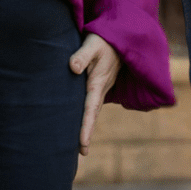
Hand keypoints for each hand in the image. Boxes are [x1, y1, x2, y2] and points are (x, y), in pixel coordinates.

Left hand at [69, 32, 120, 155]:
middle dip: (87, 134)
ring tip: (80, 144)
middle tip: (82, 153)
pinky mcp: (98, 83)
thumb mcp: (92, 45)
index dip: (86, 127)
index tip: (82, 145)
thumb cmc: (103, 40)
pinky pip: (91, 102)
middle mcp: (100, 89)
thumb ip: (82, 55)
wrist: (118, 36)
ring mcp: (101, 87)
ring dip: (87, 125)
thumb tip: (72, 68)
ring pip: (92, 110)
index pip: (90, 110)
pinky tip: (79, 119)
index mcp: (98, 83)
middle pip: (92, 115)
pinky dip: (87, 114)